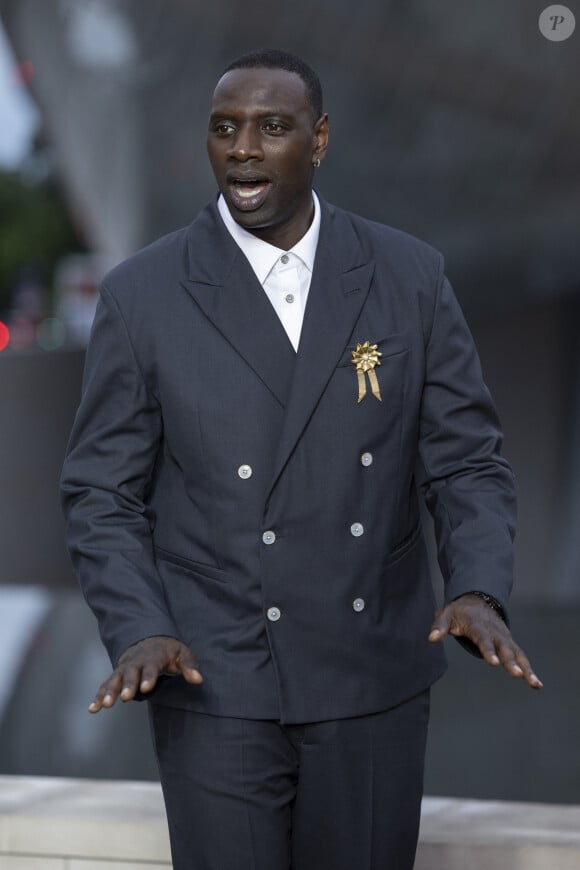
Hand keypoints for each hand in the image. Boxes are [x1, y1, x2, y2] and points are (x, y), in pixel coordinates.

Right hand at [88, 635, 202, 712]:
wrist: (150, 639)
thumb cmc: (169, 651)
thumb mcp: (183, 654)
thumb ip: (189, 666)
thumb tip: (198, 679)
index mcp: (154, 656)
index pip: (151, 667)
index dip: (148, 677)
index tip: (146, 688)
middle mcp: (136, 662)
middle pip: (130, 673)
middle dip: (127, 685)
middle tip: (124, 698)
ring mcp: (125, 668)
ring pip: (115, 679)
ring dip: (109, 692)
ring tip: (105, 706)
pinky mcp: (117, 675)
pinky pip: (106, 685)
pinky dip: (99, 696)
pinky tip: (93, 709)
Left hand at [428, 594, 542, 689]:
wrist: (477, 599)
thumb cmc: (459, 611)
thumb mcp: (446, 614)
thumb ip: (439, 626)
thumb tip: (432, 639)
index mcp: (478, 625)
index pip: (483, 639)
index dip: (488, 650)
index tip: (494, 663)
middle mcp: (495, 632)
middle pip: (504, 647)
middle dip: (511, 661)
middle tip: (518, 675)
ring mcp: (504, 637)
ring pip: (517, 653)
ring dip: (526, 668)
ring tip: (534, 684)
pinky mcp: (509, 643)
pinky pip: (520, 656)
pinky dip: (529, 669)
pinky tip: (536, 684)